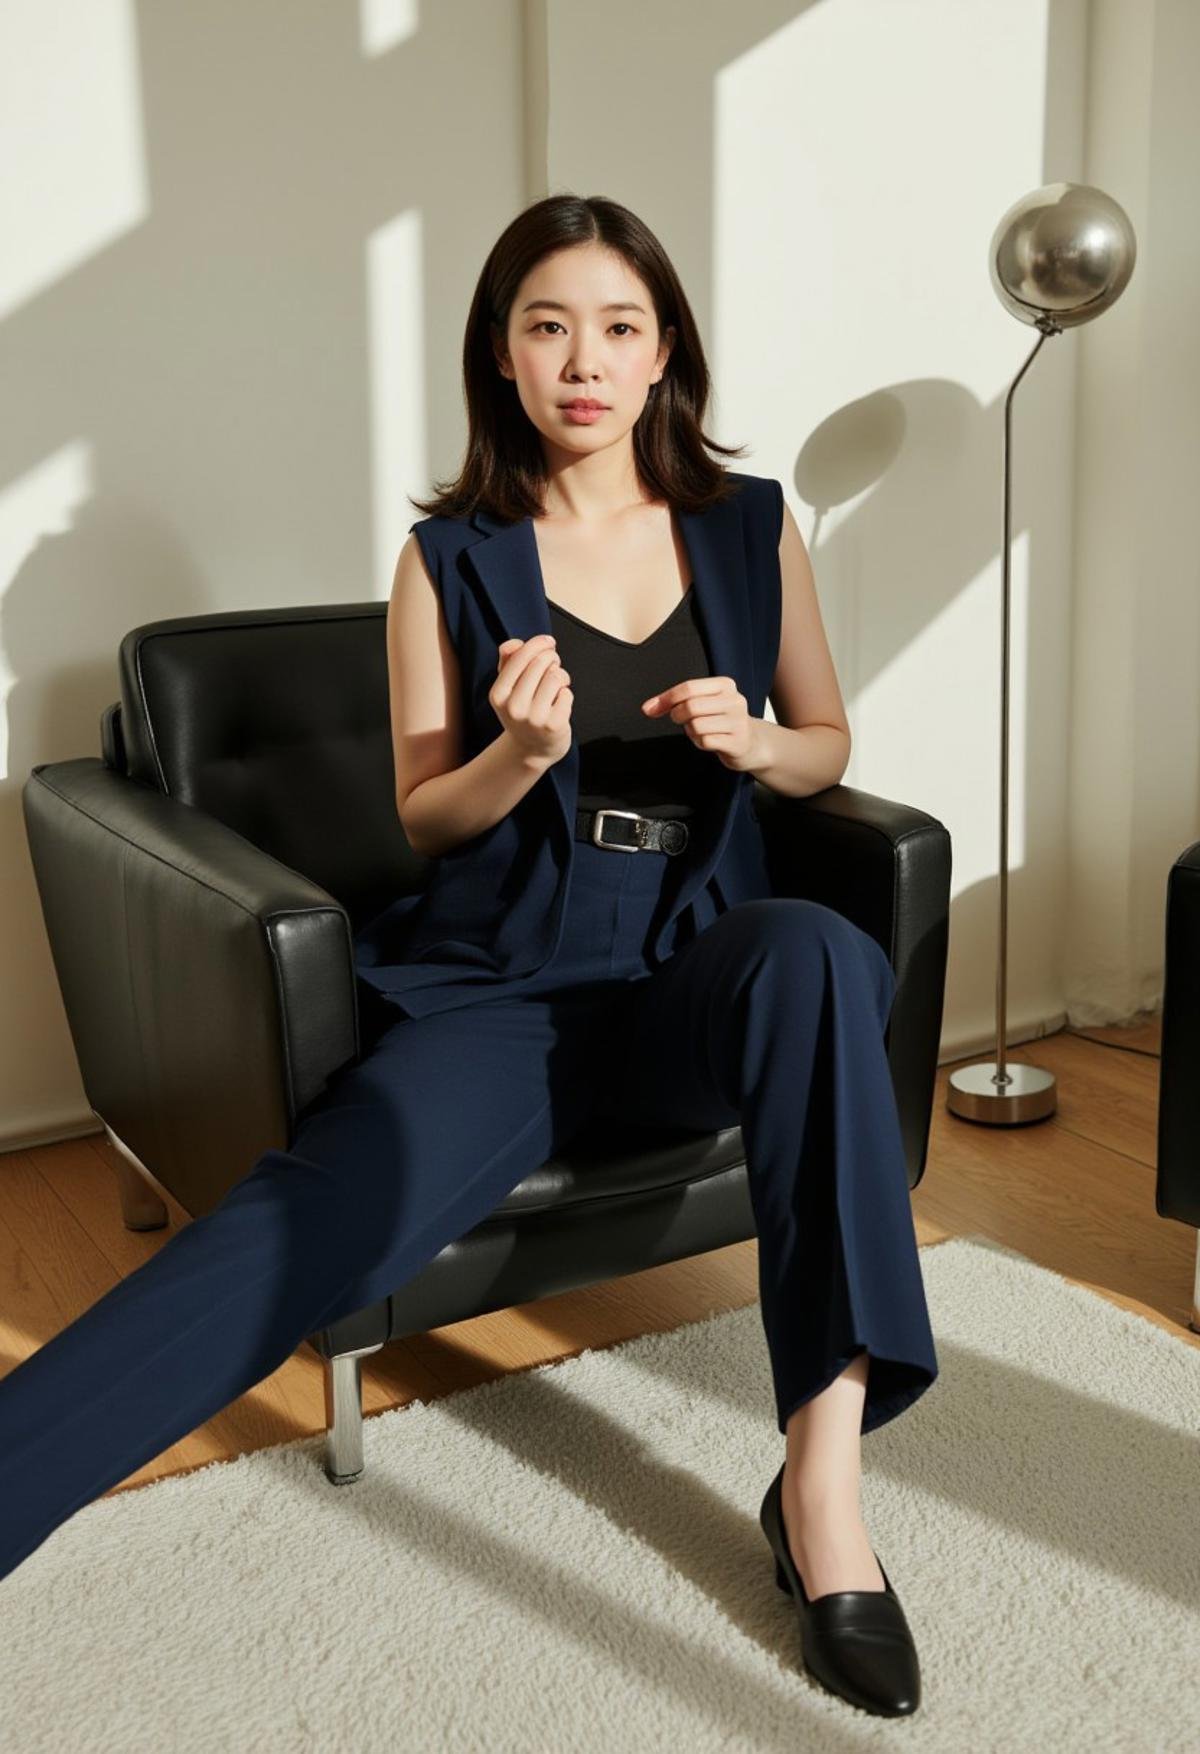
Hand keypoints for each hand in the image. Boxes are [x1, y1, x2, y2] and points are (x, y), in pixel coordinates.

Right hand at [491, 634, 573, 765]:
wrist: (531, 749)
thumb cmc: (522, 710)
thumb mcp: (508, 687)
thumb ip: (508, 661)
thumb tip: (514, 643)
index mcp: (498, 694)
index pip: (520, 656)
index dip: (538, 643)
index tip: (549, 642)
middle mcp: (514, 707)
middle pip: (541, 663)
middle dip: (552, 658)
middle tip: (554, 664)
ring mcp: (534, 718)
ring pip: (556, 676)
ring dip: (561, 676)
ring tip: (557, 686)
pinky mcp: (554, 726)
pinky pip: (567, 694)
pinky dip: (566, 694)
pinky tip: (559, 703)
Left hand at [641, 675, 766, 772]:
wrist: (751, 742)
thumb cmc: (721, 720)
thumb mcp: (704, 702)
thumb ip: (677, 701)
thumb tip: (648, 707)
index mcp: (725, 685)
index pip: (688, 688)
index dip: (666, 699)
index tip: (651, 709)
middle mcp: (734, 700)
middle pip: (691, 706)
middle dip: (678, 716)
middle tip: (682, 721)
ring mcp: (738, 722)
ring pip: (696, 725)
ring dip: (690, 731)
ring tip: (700, 731)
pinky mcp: (737, 742)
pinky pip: (705, 741)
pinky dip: (699, 743)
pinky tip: (709, 741)